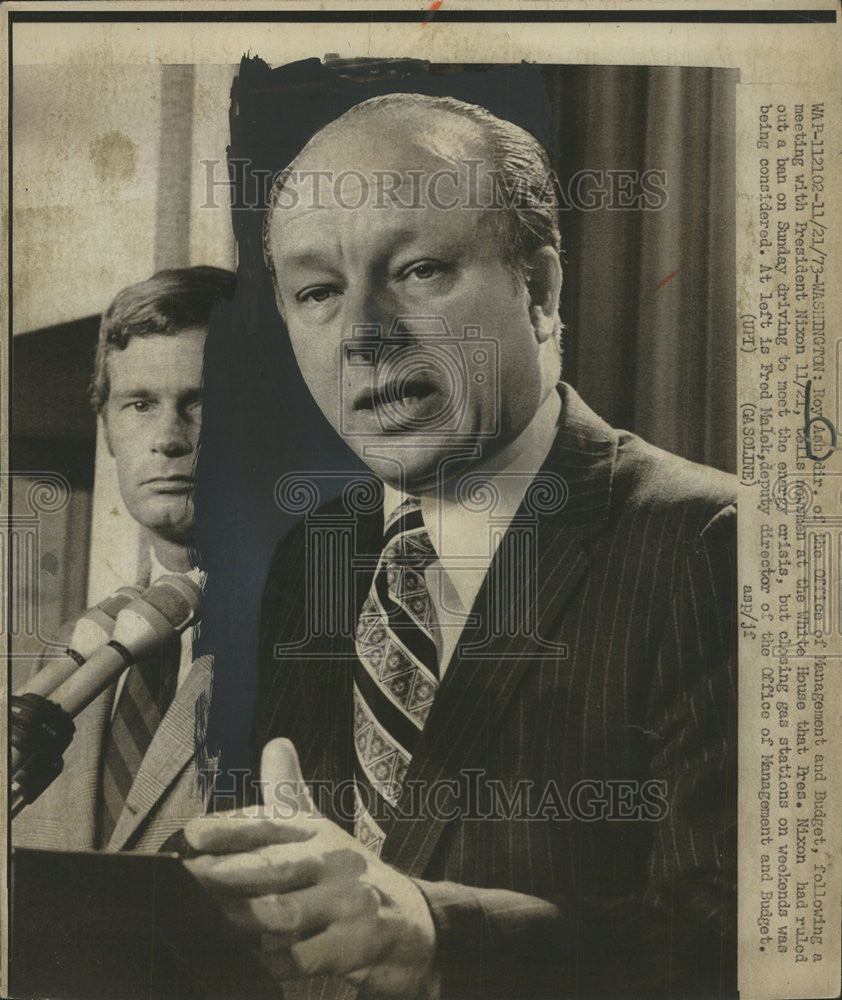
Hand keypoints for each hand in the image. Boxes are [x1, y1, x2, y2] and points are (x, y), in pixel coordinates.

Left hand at [184, 738, 437, 998]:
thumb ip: (290, 792)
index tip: (189, 835)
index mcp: (317, 832)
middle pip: (272, 866)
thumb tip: (276, 742)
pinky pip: (307, 957)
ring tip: (203, 923)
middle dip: (224, 874)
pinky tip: (249, 966)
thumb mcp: (324, 833)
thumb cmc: (351, 879)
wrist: (416, 926)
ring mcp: (349, 902)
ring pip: (284, 912)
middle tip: (184, 879)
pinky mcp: (358, 944)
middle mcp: (334, 861)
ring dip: (242, 919)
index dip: (227, 828)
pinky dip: (274, 963)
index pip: (269, 823)